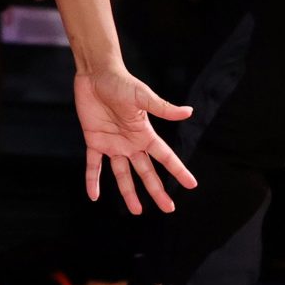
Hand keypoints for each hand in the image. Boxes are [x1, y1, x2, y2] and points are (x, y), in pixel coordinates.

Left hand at [74, 63, 195, 213]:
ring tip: (137, 211)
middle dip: (157, 191)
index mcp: (145, 134)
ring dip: (128, 192)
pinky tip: (93, 196)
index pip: (165, 157)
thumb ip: (164, 108)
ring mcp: (113, 144)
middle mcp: (131, 143)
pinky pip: (93, 166)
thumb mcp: (143, 97)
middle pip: (146, 172)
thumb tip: (189, 112)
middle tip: (168, 208)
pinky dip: (92, 180)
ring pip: (123, 174)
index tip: (192, 185)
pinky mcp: (94, 141)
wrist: (96, 73)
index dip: (178, 171)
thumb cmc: (121, 82)